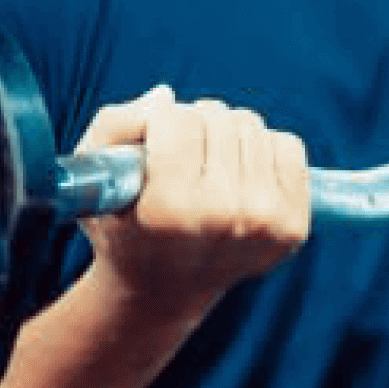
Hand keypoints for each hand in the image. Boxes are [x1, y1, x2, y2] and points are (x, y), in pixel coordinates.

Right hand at [78, 87, 312, 317]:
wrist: (163, 290)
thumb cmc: (124, 222)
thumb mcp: (95, 173)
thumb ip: (117, 123)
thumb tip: (168, 97)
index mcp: (169, 208)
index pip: (179, 118)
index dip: (160, 123)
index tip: (153, 146)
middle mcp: (223, 217)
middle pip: (221, 118)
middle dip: (196, 125)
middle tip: (182, 158)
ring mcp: (265, 223)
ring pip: (253, 126)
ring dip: (228, 134)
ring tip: (208, 166)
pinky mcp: (293, 226)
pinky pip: (288, 146)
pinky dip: (264, 149)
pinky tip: (240, 175)